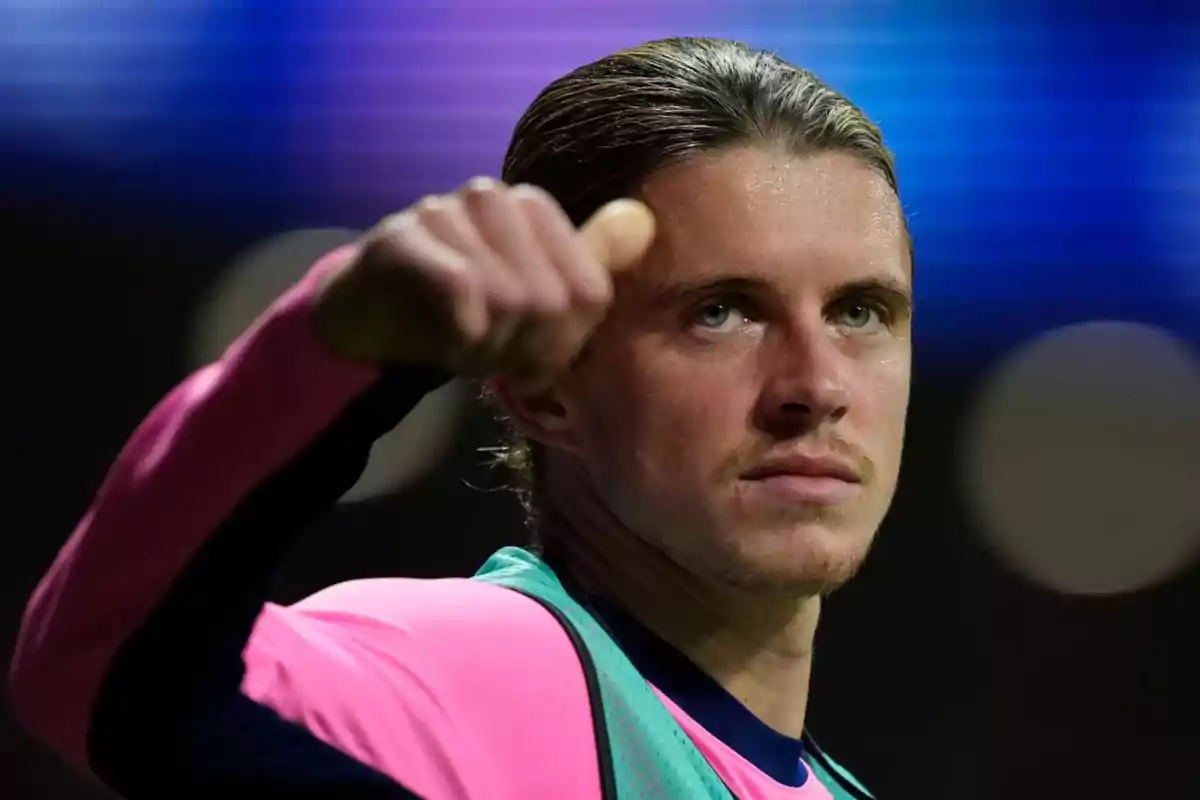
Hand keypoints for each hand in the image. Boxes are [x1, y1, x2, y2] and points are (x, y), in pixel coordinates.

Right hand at [314, 178, 654, 388]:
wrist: (368, 315)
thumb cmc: (460, 312)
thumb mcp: (533, 301)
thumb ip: (587, 265)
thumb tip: (643, 220)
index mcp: (534, 208)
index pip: (589, 293)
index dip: (563, 345)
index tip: (531, 361)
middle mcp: (493, 197)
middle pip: (549, 301)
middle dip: (521, 351)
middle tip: (489, 358)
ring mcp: (442, 210)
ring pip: (506, 299)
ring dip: (484, 349)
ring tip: (463, 348)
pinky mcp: (399, 237)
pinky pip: (460, 290)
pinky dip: (458, 336)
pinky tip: (443, 344)